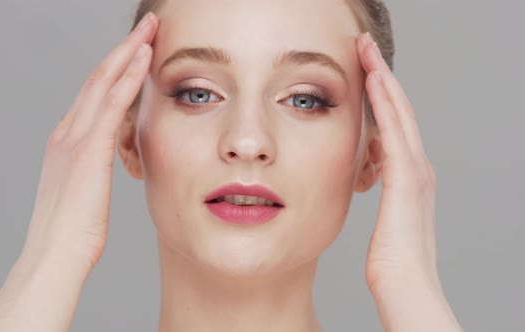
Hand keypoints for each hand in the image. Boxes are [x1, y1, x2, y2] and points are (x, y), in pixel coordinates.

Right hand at [0, 11, 159, 331]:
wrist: (56, 255)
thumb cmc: (74, 233)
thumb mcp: (86, 192)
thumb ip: (96, 171)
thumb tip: (110, 166)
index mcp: (67, 142)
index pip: (94, 94)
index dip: (116, 69)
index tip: (137, 51)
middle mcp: (67, 132)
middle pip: (97, 78)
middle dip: (123, 50)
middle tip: (147, 28)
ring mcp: (75, 138)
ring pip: (103, 82)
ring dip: (128, 53)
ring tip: (150, 32)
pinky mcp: (88, 150)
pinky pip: (111, 104)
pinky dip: (128, 79)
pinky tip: (144, 60)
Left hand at [357, 33, 440, 296]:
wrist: (405, 284)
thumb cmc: (390, 258)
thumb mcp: (381, 213)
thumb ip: (374, 186)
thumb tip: (362, 172)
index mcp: (407, 174)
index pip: (393, 123)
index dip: (380, 93)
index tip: (364, 69)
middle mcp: (416, 166)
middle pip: (399, 110)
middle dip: (382, 75)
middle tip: (365, 47)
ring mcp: (415, 170)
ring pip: (400, 113)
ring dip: (384, 80)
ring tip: (367, 53)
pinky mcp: (407, 178)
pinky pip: (396, 131)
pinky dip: (386, 104)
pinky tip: (373, 82)